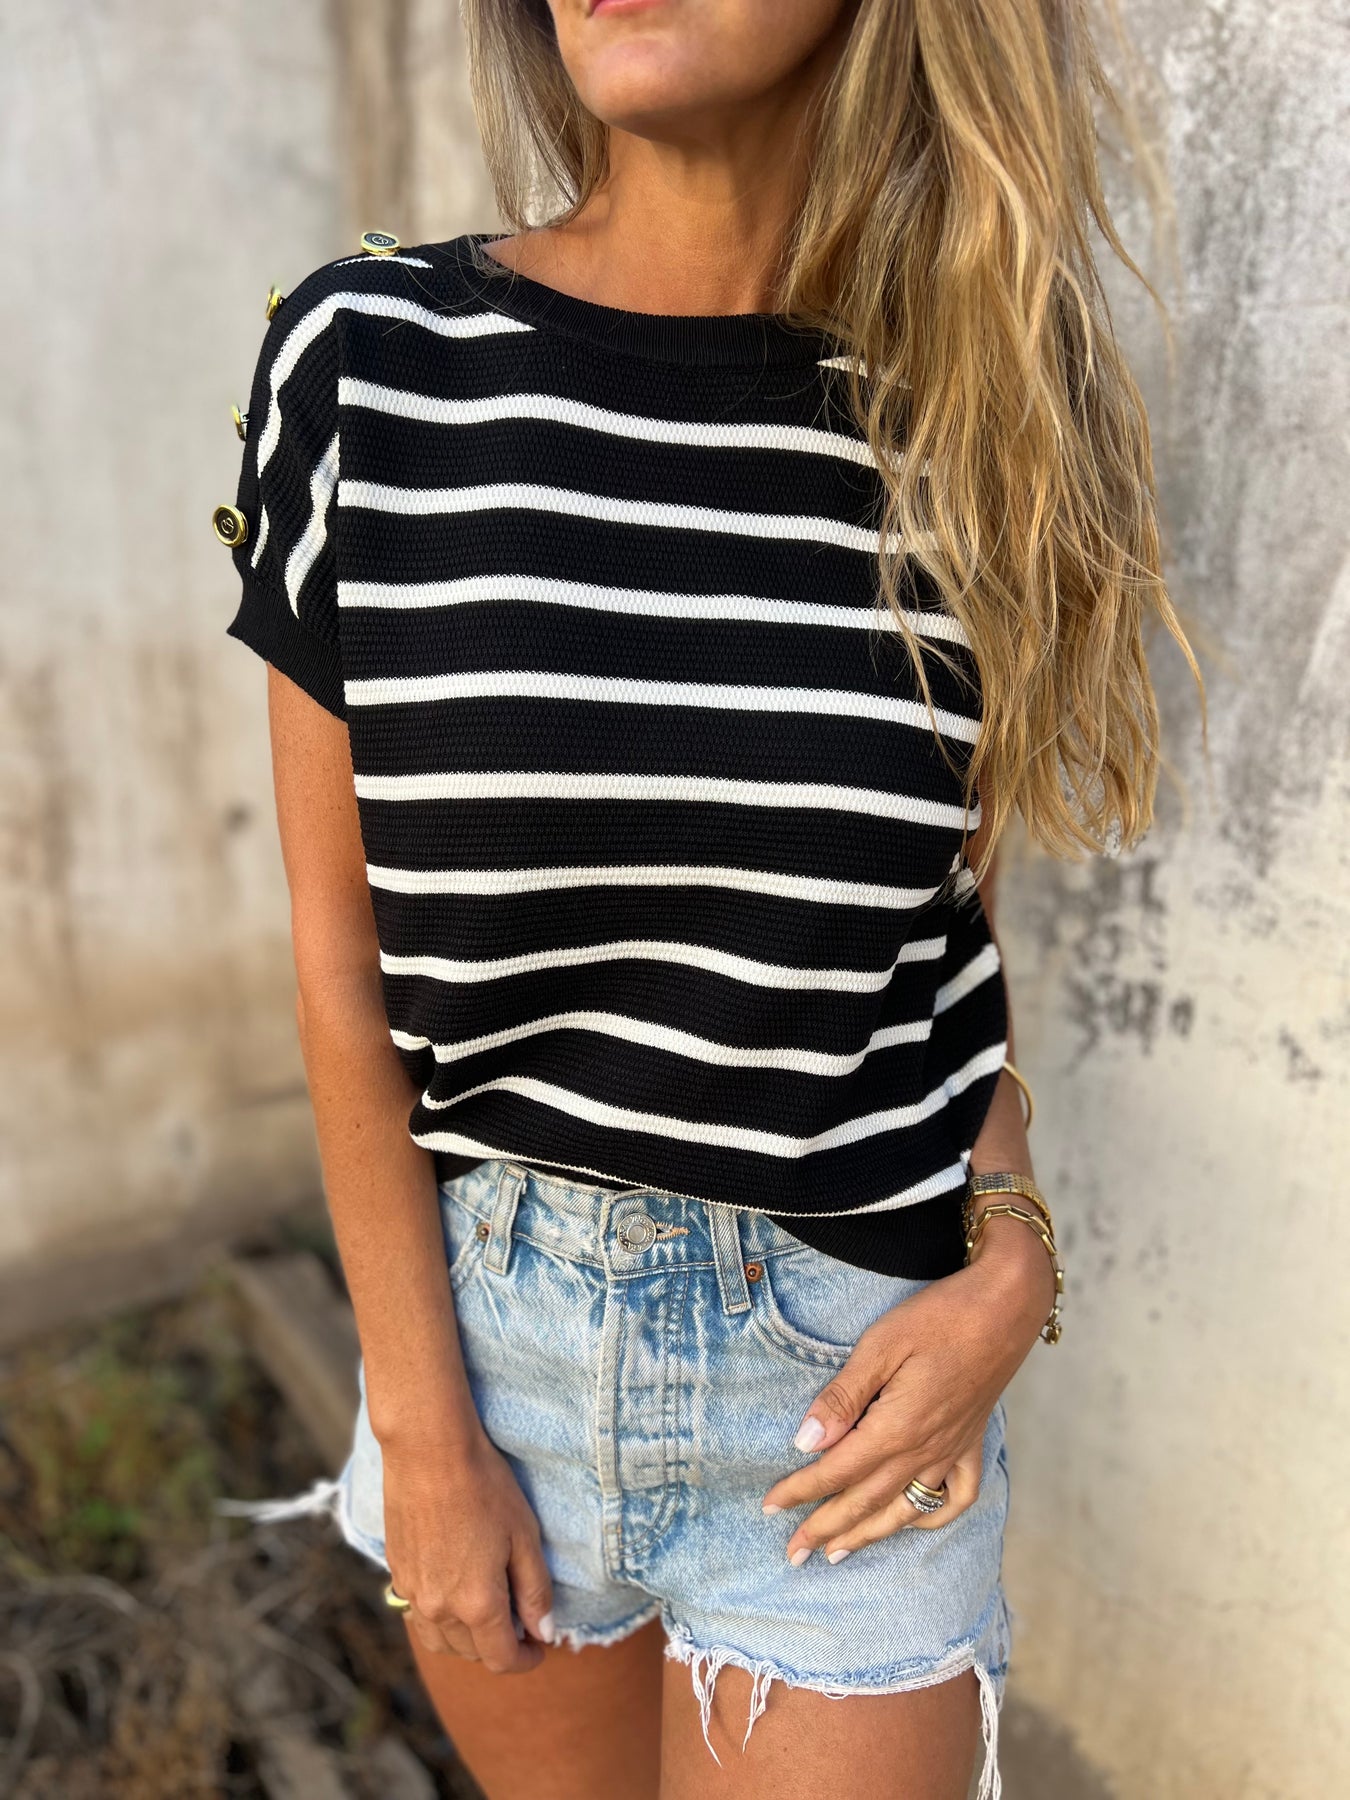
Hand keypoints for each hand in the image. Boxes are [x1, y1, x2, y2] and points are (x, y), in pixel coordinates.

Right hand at [381, 1423, 555, 1670]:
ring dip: (467, 1640)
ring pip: (441, 1642)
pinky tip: (454, 1592)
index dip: (526, 1660)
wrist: (429, 1451)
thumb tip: (544, 1634)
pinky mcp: (396, 1573)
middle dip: (499, 1647)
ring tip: (487, 1612)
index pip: (502, 1659)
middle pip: (472, 1654)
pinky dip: (441, 1619)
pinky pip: (418, 1615)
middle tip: (520, 1621)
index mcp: (477, 1604)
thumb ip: (535, 1591)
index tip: (540, 1646)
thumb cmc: (485, 1487)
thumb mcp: (524, 1536)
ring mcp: (412, 1593)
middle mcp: (439, 1609)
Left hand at [760, 1222, 1053, 1563]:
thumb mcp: (880, 1346)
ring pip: (904, 1509)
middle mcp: (925, 1450)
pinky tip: (912, 1523)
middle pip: (865, 1501)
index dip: (800, 1491)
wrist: (1006, 1307)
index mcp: (896, 1428)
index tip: (770, 1506)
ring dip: (868, 1535)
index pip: (837, 1471)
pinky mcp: (972, 1442)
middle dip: (825, 1529)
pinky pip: (956, 1498)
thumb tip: (806, 1441)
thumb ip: (843, 1397)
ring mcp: (952, 1451)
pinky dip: (933, 1518)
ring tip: (838, 1554)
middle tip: (793, 1555)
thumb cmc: (939, 1317)